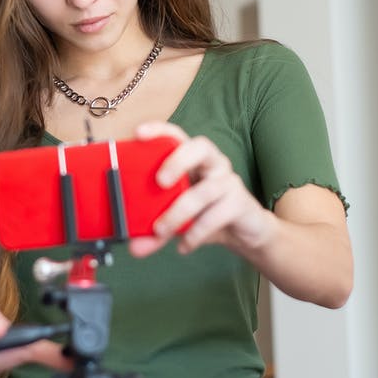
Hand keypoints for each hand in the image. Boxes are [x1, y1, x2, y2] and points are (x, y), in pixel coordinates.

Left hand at [129, 122, 276, 256]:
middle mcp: (212, 164)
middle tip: (159, 181)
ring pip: (205, 190)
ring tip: (161, 230)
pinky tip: (184, 245)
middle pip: (200, 148)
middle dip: (178, 160)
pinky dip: (196, 233)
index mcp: (192, 160)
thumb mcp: (177, 219)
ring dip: (178, 212)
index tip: (138, 134)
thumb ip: (155, 230)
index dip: (159, 131)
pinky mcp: (240, 203)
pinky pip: (216, 215)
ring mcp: (228, 182)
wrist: (242, 233)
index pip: (177, 136)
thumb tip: (135, 247)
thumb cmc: (206, 214)